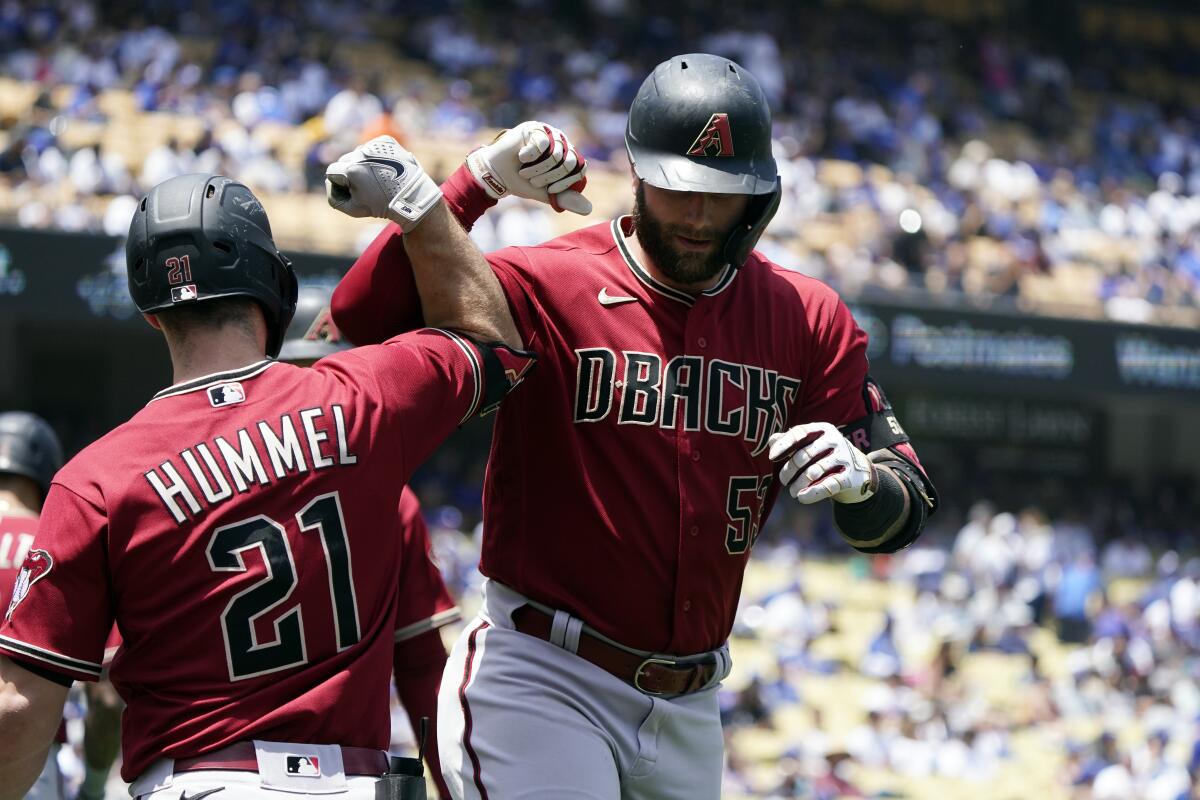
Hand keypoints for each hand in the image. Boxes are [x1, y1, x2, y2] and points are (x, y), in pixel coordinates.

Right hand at [325, 136, 441, 231]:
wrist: (412, 197)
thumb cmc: (382, 206)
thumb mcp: (353, 209)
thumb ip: (334, 197)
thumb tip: (330, 182)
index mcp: (351, 169)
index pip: (331, 172)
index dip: (339, 184)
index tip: (352, 192)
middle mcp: (361, 153)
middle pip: (344, 161)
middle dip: (350, 173)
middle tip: (366, 186)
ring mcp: (374, 145)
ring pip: (359, 153)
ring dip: (363, 164)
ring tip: (377, 178)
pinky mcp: (386, 141)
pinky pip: (373, 147)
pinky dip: (375, 156)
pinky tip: (384, 168)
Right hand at [466, 121, 591, 214]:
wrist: (498, 175)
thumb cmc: (523, 182)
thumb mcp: (547, 193)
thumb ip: (567, 199)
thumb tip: (589, 210)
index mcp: (568, 156)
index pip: (579, 168)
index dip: (565, 182)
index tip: (550, 191)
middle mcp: (562, 143)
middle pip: (569, 162)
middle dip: (550, 177)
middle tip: (534, 181)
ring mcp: (550, 133)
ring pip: (556, 155)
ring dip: (537, 170)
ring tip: (524, 172)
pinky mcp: (535, 128)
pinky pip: (541, 144)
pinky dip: (529, 156)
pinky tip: (520, 156)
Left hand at [768, 422, 877, 504]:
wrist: (860, 472)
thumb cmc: (827, 456)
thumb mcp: (812, 444)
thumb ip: (791, 441)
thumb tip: (772, 441)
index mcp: (823, 429)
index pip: (799, 432)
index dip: (784, 444)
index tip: (772, 457)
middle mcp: (835, 440)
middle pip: (803, 455)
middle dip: (789, 470)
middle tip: (783, 481)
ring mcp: (844, 457)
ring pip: (814, 472)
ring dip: (799, 484)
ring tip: (792, 492)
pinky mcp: (851, 476)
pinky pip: (828, 486)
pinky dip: (812, 493)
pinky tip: (802, 498)